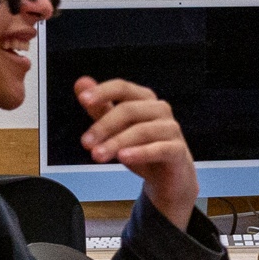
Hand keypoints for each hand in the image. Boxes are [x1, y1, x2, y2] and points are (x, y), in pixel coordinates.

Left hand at [75, 77, 198, 228]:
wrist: (170, 176)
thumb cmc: (142, 147)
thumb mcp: (116, 129)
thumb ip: (99, 108)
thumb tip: (81, 82)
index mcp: (144, 99)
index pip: (122, 88)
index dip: (103, 91)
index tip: (83, 100)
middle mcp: (160, 109)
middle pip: (129, 110)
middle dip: (104, 126)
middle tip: (85, 143)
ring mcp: (171, 129)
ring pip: (141, 130)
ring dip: (116, 142)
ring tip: (97, 156)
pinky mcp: (178, 150)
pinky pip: (159, 148)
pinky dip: (140, 152)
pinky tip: (123, 157)